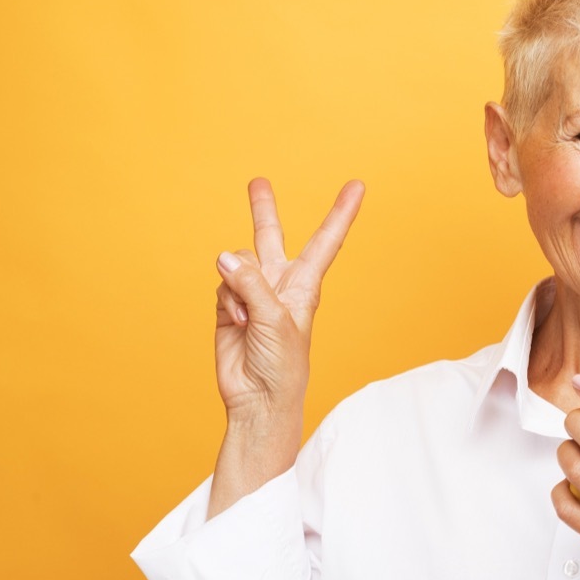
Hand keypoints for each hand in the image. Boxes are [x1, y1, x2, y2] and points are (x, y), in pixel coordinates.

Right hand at [214, 178, 363, 415]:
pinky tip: (235, 323)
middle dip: (263, 209)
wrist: (259, 398)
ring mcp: (252, 293)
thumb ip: (251, 283)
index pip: (326, 240)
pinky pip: (221, 285)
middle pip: (270, 236)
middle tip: (258, 181)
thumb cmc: (282, 364)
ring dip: (237, 285)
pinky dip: (226, 302)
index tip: (358, 186)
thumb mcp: (275, 319)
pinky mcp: (229, 306)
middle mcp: (279, 283)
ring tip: (247, 317)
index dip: (341, 212)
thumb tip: (224, 256)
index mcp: (305, 284)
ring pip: (237, 263)